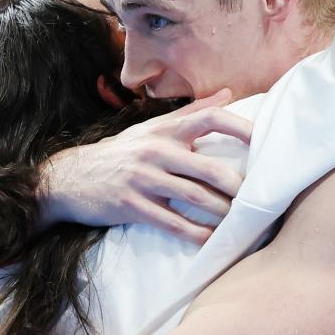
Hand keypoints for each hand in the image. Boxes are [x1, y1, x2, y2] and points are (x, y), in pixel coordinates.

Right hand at [41, 89, 253, 242]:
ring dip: (222, 212)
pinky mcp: (132, 206)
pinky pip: (172, 223)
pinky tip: (212, 240)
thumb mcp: (151, 128)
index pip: (209, 118)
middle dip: (238, 186)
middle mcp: (156, 151)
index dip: (240, 128)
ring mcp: (144, 179)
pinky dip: (196, 234)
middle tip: (260, 198)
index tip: (264, 142)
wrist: (70, 178)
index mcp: (164, 129)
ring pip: (194, 197)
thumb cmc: (120, 152)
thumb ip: (191, 112)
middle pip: (208, 168)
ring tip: (242, 222)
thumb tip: (228, 93)